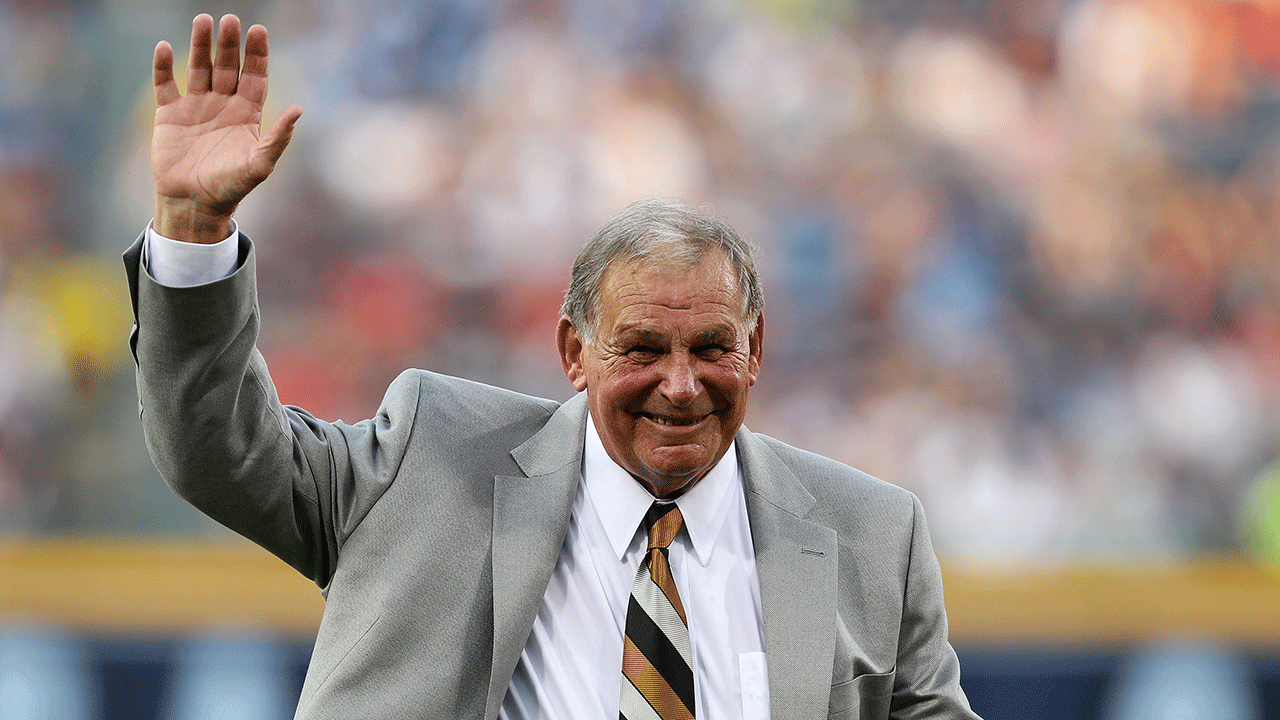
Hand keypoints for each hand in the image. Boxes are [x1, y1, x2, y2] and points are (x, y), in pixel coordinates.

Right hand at [152, 14, 302, 242]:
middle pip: (228, 66)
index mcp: (247, 114)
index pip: (255, 76)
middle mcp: (223, 104)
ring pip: (199, 67)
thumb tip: (299, 110)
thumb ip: (278, 138)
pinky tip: (166, 48)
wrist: (194, 204)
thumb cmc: (231, 188)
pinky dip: (164, 66)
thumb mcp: (259, 165)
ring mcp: (196, 106)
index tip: (258, 30)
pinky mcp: (170, 114)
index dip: (257, 54)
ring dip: (200, 44)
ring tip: (203, 21)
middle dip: (229, 44)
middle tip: (230, 20)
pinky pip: (166, 84)